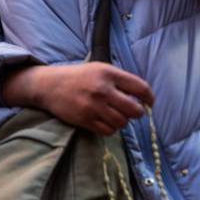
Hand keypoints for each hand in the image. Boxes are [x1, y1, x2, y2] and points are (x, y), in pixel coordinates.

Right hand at [2, 62, 154, 134]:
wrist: (50, 86)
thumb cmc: (78, 77)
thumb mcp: (100, 69)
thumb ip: (119, 80)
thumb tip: (140, 97)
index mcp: (109, 74)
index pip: (140, 88)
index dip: (149, 98)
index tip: (149, 103)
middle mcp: (103, 90)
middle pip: (133, 109)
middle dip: (137, 113)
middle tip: (133, 113)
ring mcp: (93, 106)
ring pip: (121, 122)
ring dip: (122, 122)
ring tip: (116, 117)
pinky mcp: (85, 119)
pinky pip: (107, 130)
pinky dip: (111, 129)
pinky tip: (106, 123)